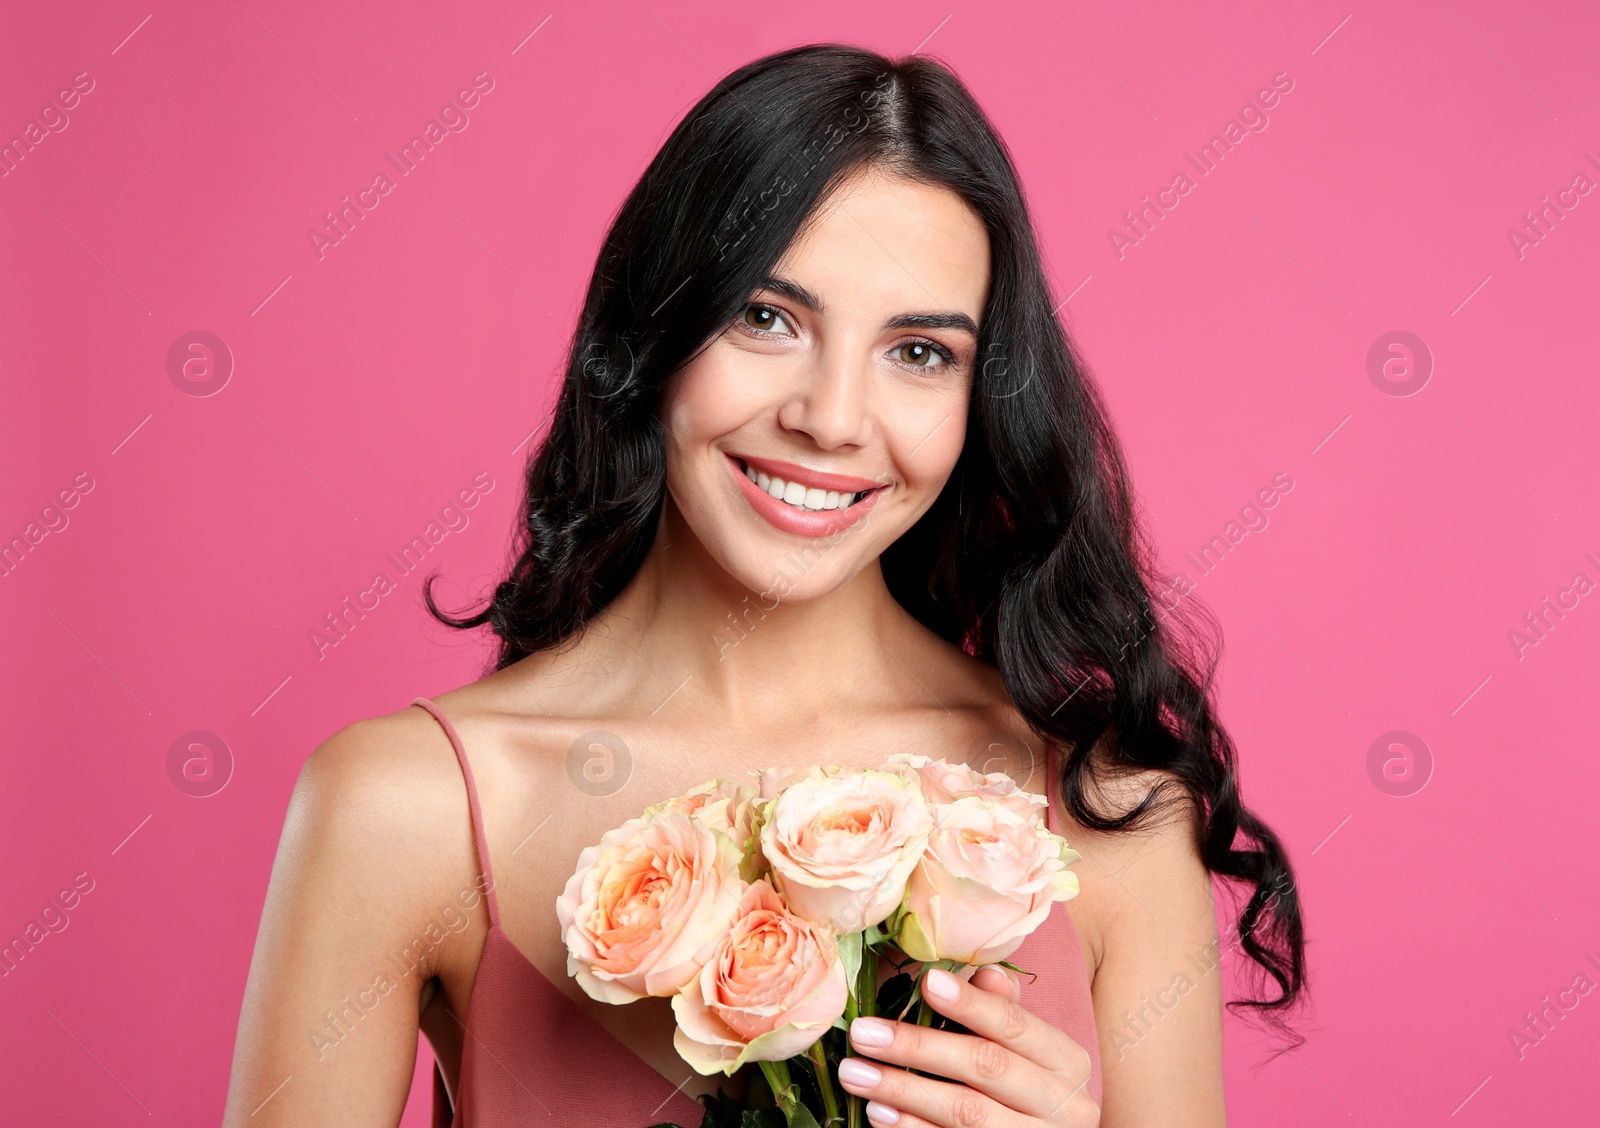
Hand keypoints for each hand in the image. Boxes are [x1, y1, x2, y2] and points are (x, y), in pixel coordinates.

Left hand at [837, 965, 1097, 1126]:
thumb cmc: (1026, 1091)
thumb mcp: (1025, 1051)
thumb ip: (1002, 1012)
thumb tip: (986, 972)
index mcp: (1067, 1063)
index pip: (1015, 1024)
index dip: (972, 1003)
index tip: (927, 982)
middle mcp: (1065, 1105)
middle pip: (985, 1066)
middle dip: (918, 1047)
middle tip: (863, 1033)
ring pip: (965, 1112)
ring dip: (903, 1091)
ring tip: (857, 1074)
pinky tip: (880, 1114)